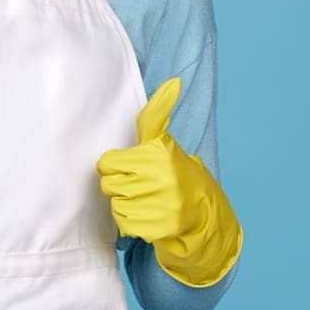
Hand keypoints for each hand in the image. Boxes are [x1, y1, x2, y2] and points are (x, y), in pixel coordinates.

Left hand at [95, 77, 243, 287]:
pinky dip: (131, 221)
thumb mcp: (163, 141)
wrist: (202, 212)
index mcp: (158, 154)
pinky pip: (123, 223)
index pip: (107, 162)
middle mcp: (160, 178)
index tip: (131, 167)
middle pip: (108, 184)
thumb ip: (157, 113)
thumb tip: (174, 81)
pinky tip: (147, 214)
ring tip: (146, 199)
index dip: (115, 165)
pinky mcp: (158, 227)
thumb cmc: (174, 171)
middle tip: (140, 185)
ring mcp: (160, 205)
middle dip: (120, 185)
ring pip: (115, 204)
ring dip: (126, 203)